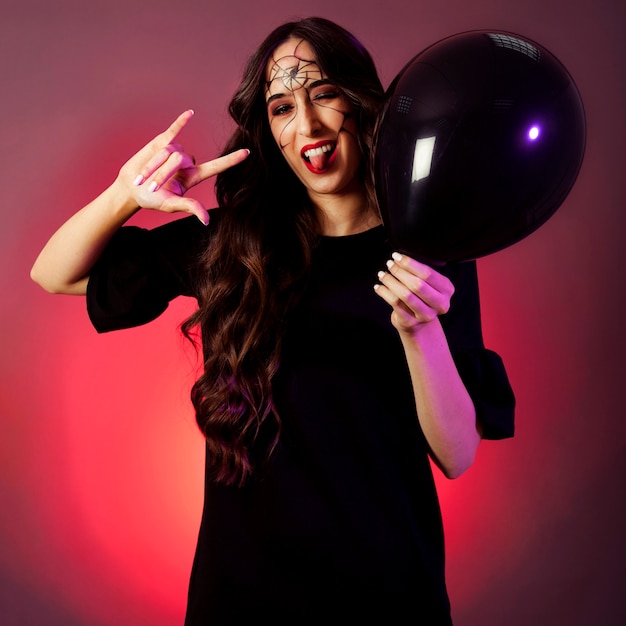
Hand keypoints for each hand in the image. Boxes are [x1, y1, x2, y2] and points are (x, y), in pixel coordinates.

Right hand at [117, 110, 248, 223]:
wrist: (131, 188)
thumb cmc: (152, 199)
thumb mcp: (171, 205)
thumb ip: (189, 207)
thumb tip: (206, 221)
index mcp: (193, 177)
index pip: (216, 166)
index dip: (231, 160)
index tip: (247, 152)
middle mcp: (187, 163)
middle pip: (181, 158)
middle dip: (163, 171)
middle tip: (151, 185)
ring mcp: (175, 151)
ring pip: (169, 150)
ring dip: (154, 164)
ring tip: (145, 176)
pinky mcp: (162, 142)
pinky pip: (174, 129)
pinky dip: (181, 121)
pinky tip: (190, 113)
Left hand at [374, 252, 454, 333]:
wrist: (419, 323)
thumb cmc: (421, 296)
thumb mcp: (427, 283)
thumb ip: (417, 272)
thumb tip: (398, 259)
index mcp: (447, 289)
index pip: (428, 274)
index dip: (410, 264)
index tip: (396, 256)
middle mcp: (440, 304)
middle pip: (417, 285)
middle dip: (400, 272)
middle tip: (389, 264)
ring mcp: (426, 315)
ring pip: (405, 295)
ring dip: (390, 281)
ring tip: (381, 274)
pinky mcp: (411, 322)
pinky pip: (395, 304)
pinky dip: (384, 293)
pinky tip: (378, 287)